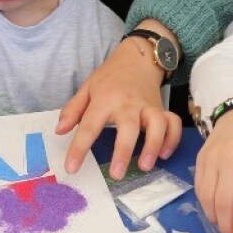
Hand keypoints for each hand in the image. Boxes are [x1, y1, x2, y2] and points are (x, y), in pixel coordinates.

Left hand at [58, 36, 181, 179]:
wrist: (138, 58)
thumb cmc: (109, 78)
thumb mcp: (87, 88)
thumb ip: (72, 110)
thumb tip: (59, 131)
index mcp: (105, 99)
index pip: (90, 125)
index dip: (79, 148)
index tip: (72, 168)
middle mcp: (128, 104)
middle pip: (128, 127)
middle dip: (123, 151)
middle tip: (117, 174)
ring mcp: (148, 106)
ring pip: (157, 125)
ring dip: (153, 146)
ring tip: (145, 166)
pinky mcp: (162, 109)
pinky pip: (173, 124)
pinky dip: (172, 139)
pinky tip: (164, 155)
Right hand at [194, 107, 232, 232]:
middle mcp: (230, 161)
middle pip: (223, 202)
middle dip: (227, 226)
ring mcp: (212, 160)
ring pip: (207, 198)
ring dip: (214, 219)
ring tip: (224, 229)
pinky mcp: (200, 160)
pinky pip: (199, 188)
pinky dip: (205, 205)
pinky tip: (214, 213)